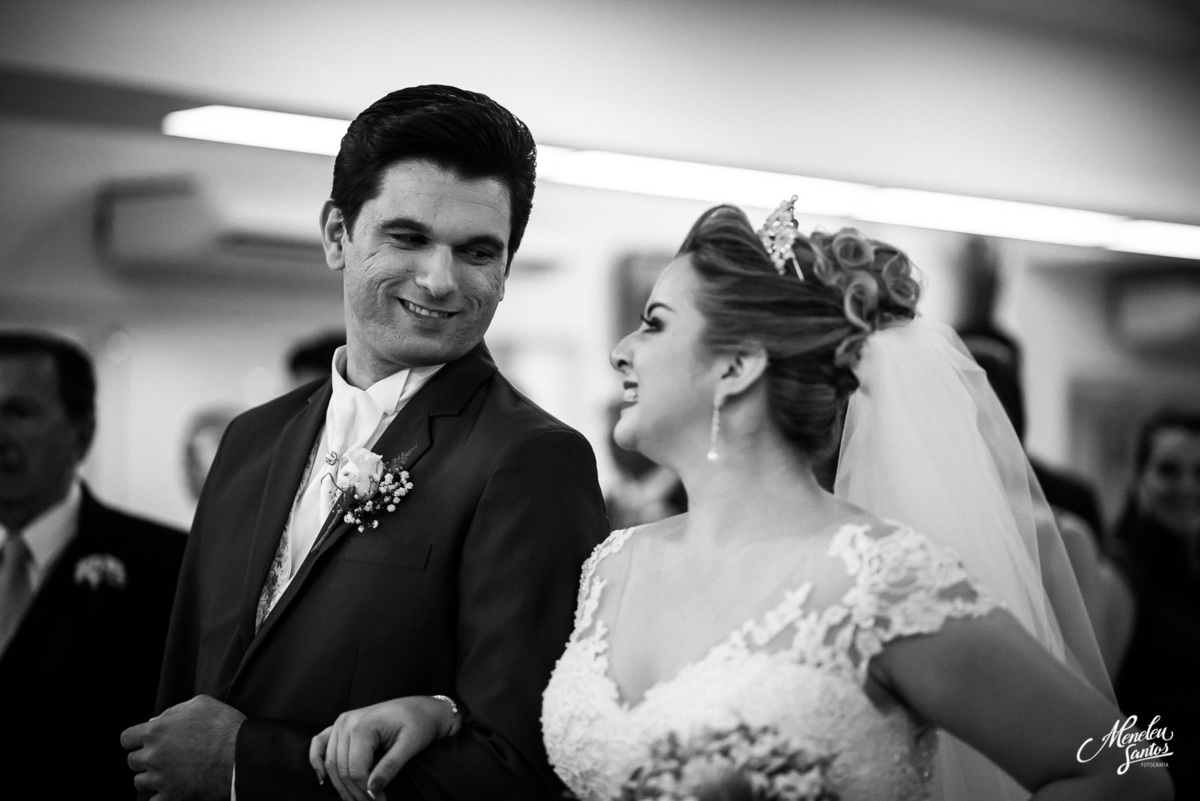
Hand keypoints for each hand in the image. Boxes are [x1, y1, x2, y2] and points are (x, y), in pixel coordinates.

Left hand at [120, 695, 245, 800]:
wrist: (242, 754)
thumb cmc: (224, 726)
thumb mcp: (200, 703)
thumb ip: (173, 711)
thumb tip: (154, 721)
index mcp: (156, 731)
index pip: (126, 738)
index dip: (135, 739)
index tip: (146, 742)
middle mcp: (153, 755)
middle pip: (132, 761)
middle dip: (145, 758)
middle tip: (165, 756)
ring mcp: (161, 778)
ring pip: (140, 782)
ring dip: (151, 778)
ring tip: (169, 774)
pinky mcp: (172, 797)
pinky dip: (161, 796)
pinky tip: (172, 789)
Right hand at [309, 696, 458, 800]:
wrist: (421, 708)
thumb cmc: (419, 723)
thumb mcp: (410, 745)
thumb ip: (390, 767)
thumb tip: (372, 791)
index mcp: (363, 725)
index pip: (356, 769)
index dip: (367, 791)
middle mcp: (346, 722)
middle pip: (342, 769)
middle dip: (355, 792)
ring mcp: (341, 722)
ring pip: (331, 763)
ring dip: (340, 786)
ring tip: (357, 800)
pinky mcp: (341, 725)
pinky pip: (320, 743)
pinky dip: (317, 761)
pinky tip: (323, 779)